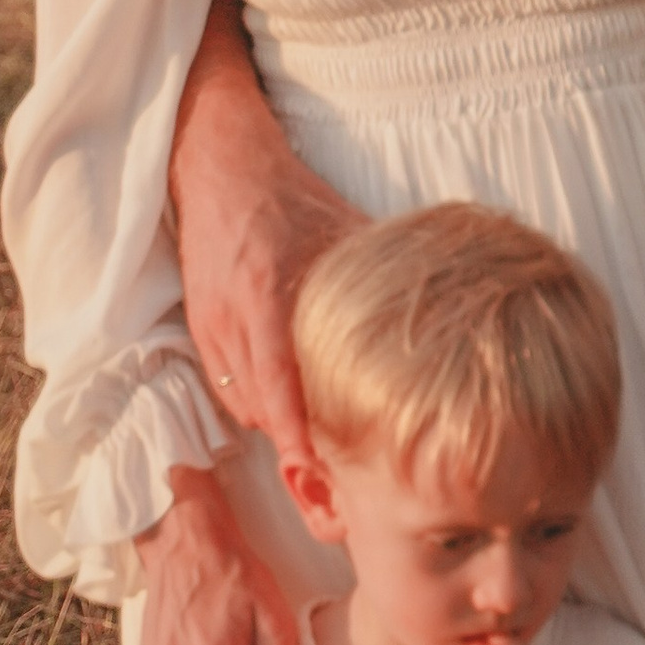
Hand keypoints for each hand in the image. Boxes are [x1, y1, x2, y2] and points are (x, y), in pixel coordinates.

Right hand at [169, 0, 364, 473]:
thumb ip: (382, 277)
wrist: (221, 169)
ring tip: (324, 443)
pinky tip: (294, 402)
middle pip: (261, 409)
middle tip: (340, 475)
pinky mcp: (199, 330)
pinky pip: (230, 387)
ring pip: (244, 405)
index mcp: (268, 294)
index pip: (277, 384)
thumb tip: (445, 310)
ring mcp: (211, 327)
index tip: (321, 475)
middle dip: (297, 442)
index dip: (298, 437)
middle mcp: (233, 319)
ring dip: (279, 424)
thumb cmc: (292, 199)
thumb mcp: (345, 232)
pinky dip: (260, 402)